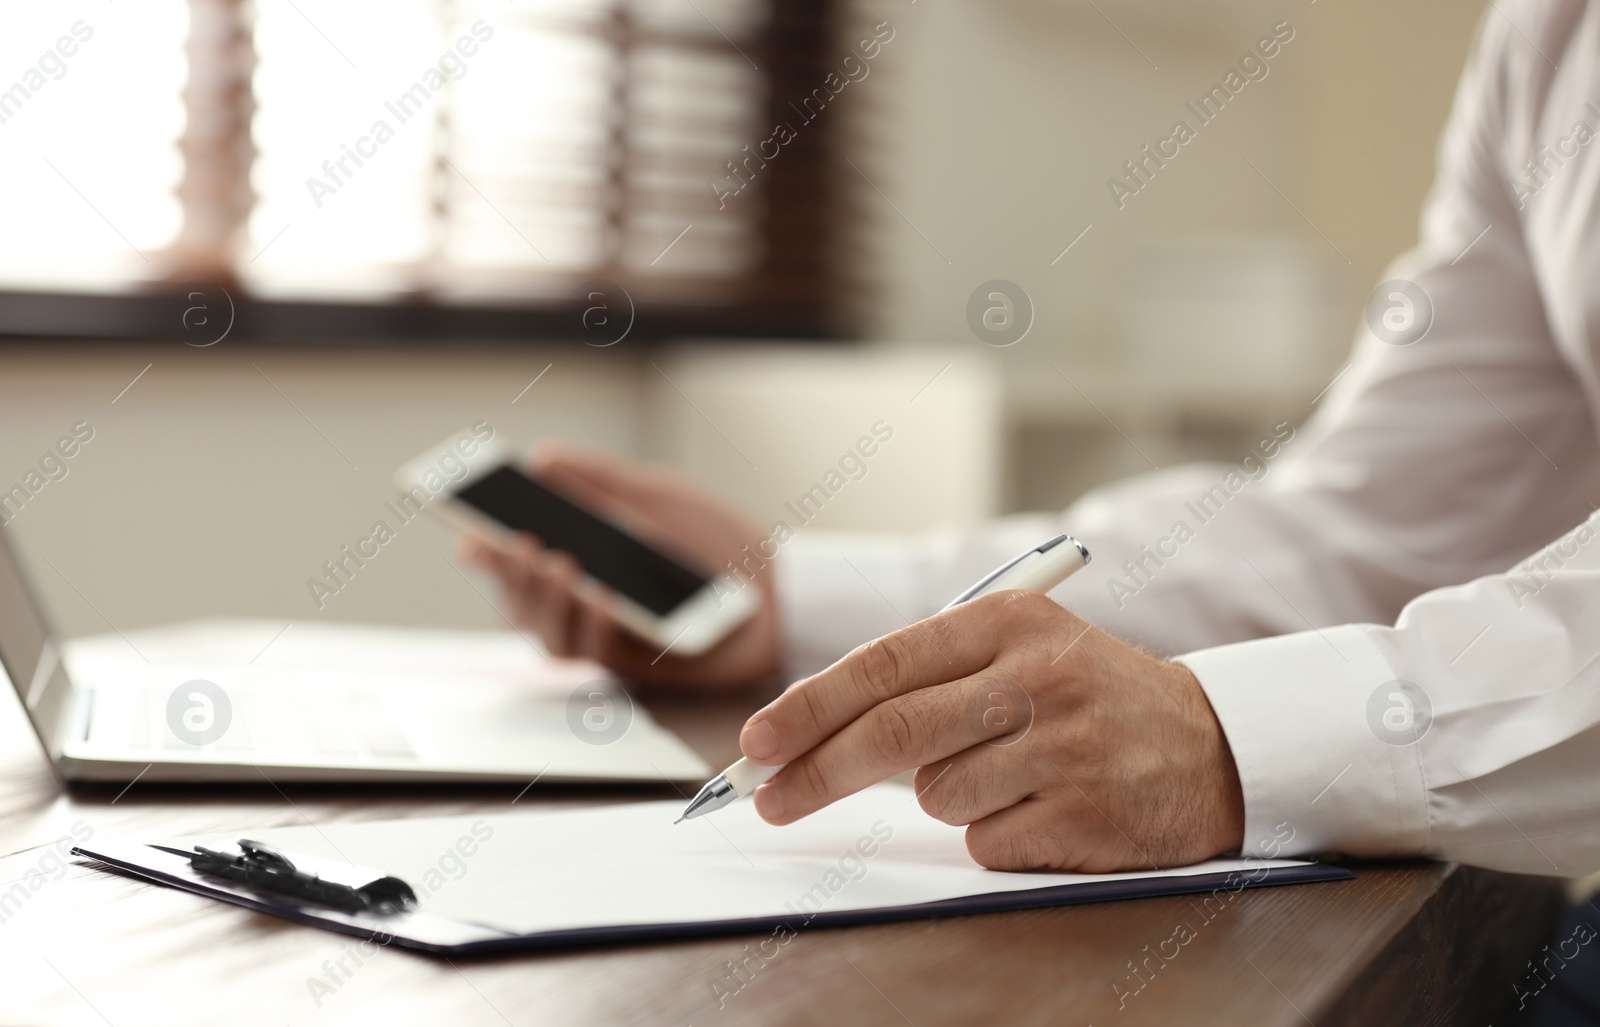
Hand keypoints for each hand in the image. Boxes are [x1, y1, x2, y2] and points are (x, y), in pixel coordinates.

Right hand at [460, 445, 780, 691]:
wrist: (780, 586)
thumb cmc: (717, 544)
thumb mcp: (659, 496)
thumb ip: (603, 478)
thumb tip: (544, 458)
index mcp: (581, 561)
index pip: (516, 563)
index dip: (487, 555)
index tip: (468, 534)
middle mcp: (583, 605)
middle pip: (522, 605)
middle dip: (511, 575)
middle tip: (515, 542)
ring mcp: (608, 638)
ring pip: (551, 635)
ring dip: (546, 601)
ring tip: (556, 562)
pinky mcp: (639, 665)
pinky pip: (602, 652)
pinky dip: (594, 622)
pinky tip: (603, 594)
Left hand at [737, 591, 1244, 871]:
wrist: (1211, 744)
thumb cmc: (1088, 695)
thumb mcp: (1022, 647)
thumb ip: (931, 674)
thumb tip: (812, 731)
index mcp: (1010, 621)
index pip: (884, 665)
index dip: (809, 707)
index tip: (757, 742)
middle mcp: (1038, 676)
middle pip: (892, 731)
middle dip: (815, 771)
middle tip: (768, 799)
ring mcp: (1063, 747)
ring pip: (935, 793)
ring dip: (944, 796)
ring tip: (1007, 772)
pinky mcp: (1083, 814)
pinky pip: (983, 839)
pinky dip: (992, 832)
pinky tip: (1041, 806)